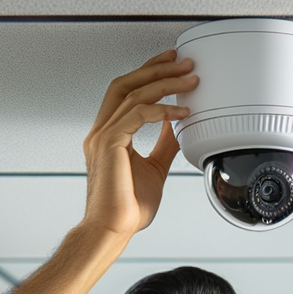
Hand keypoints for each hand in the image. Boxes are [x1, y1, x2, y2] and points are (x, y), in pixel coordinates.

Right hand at [81, 50, 196, 238]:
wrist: (112, 230)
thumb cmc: (127, 208)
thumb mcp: (155, 168)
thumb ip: (164, 144)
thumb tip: (179, 126)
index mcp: (109, 134)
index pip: (126, 90)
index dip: (148, 72)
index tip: (171, 64)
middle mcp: (102, 131)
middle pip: (126, 83)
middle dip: (156, 68)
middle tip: (183, 62)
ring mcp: (103, 136)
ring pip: (133, 93)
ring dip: (164, 83)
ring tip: (189, 82)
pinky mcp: (109, 145)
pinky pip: (137, 115)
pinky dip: (162, 109)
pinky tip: (181, 112)